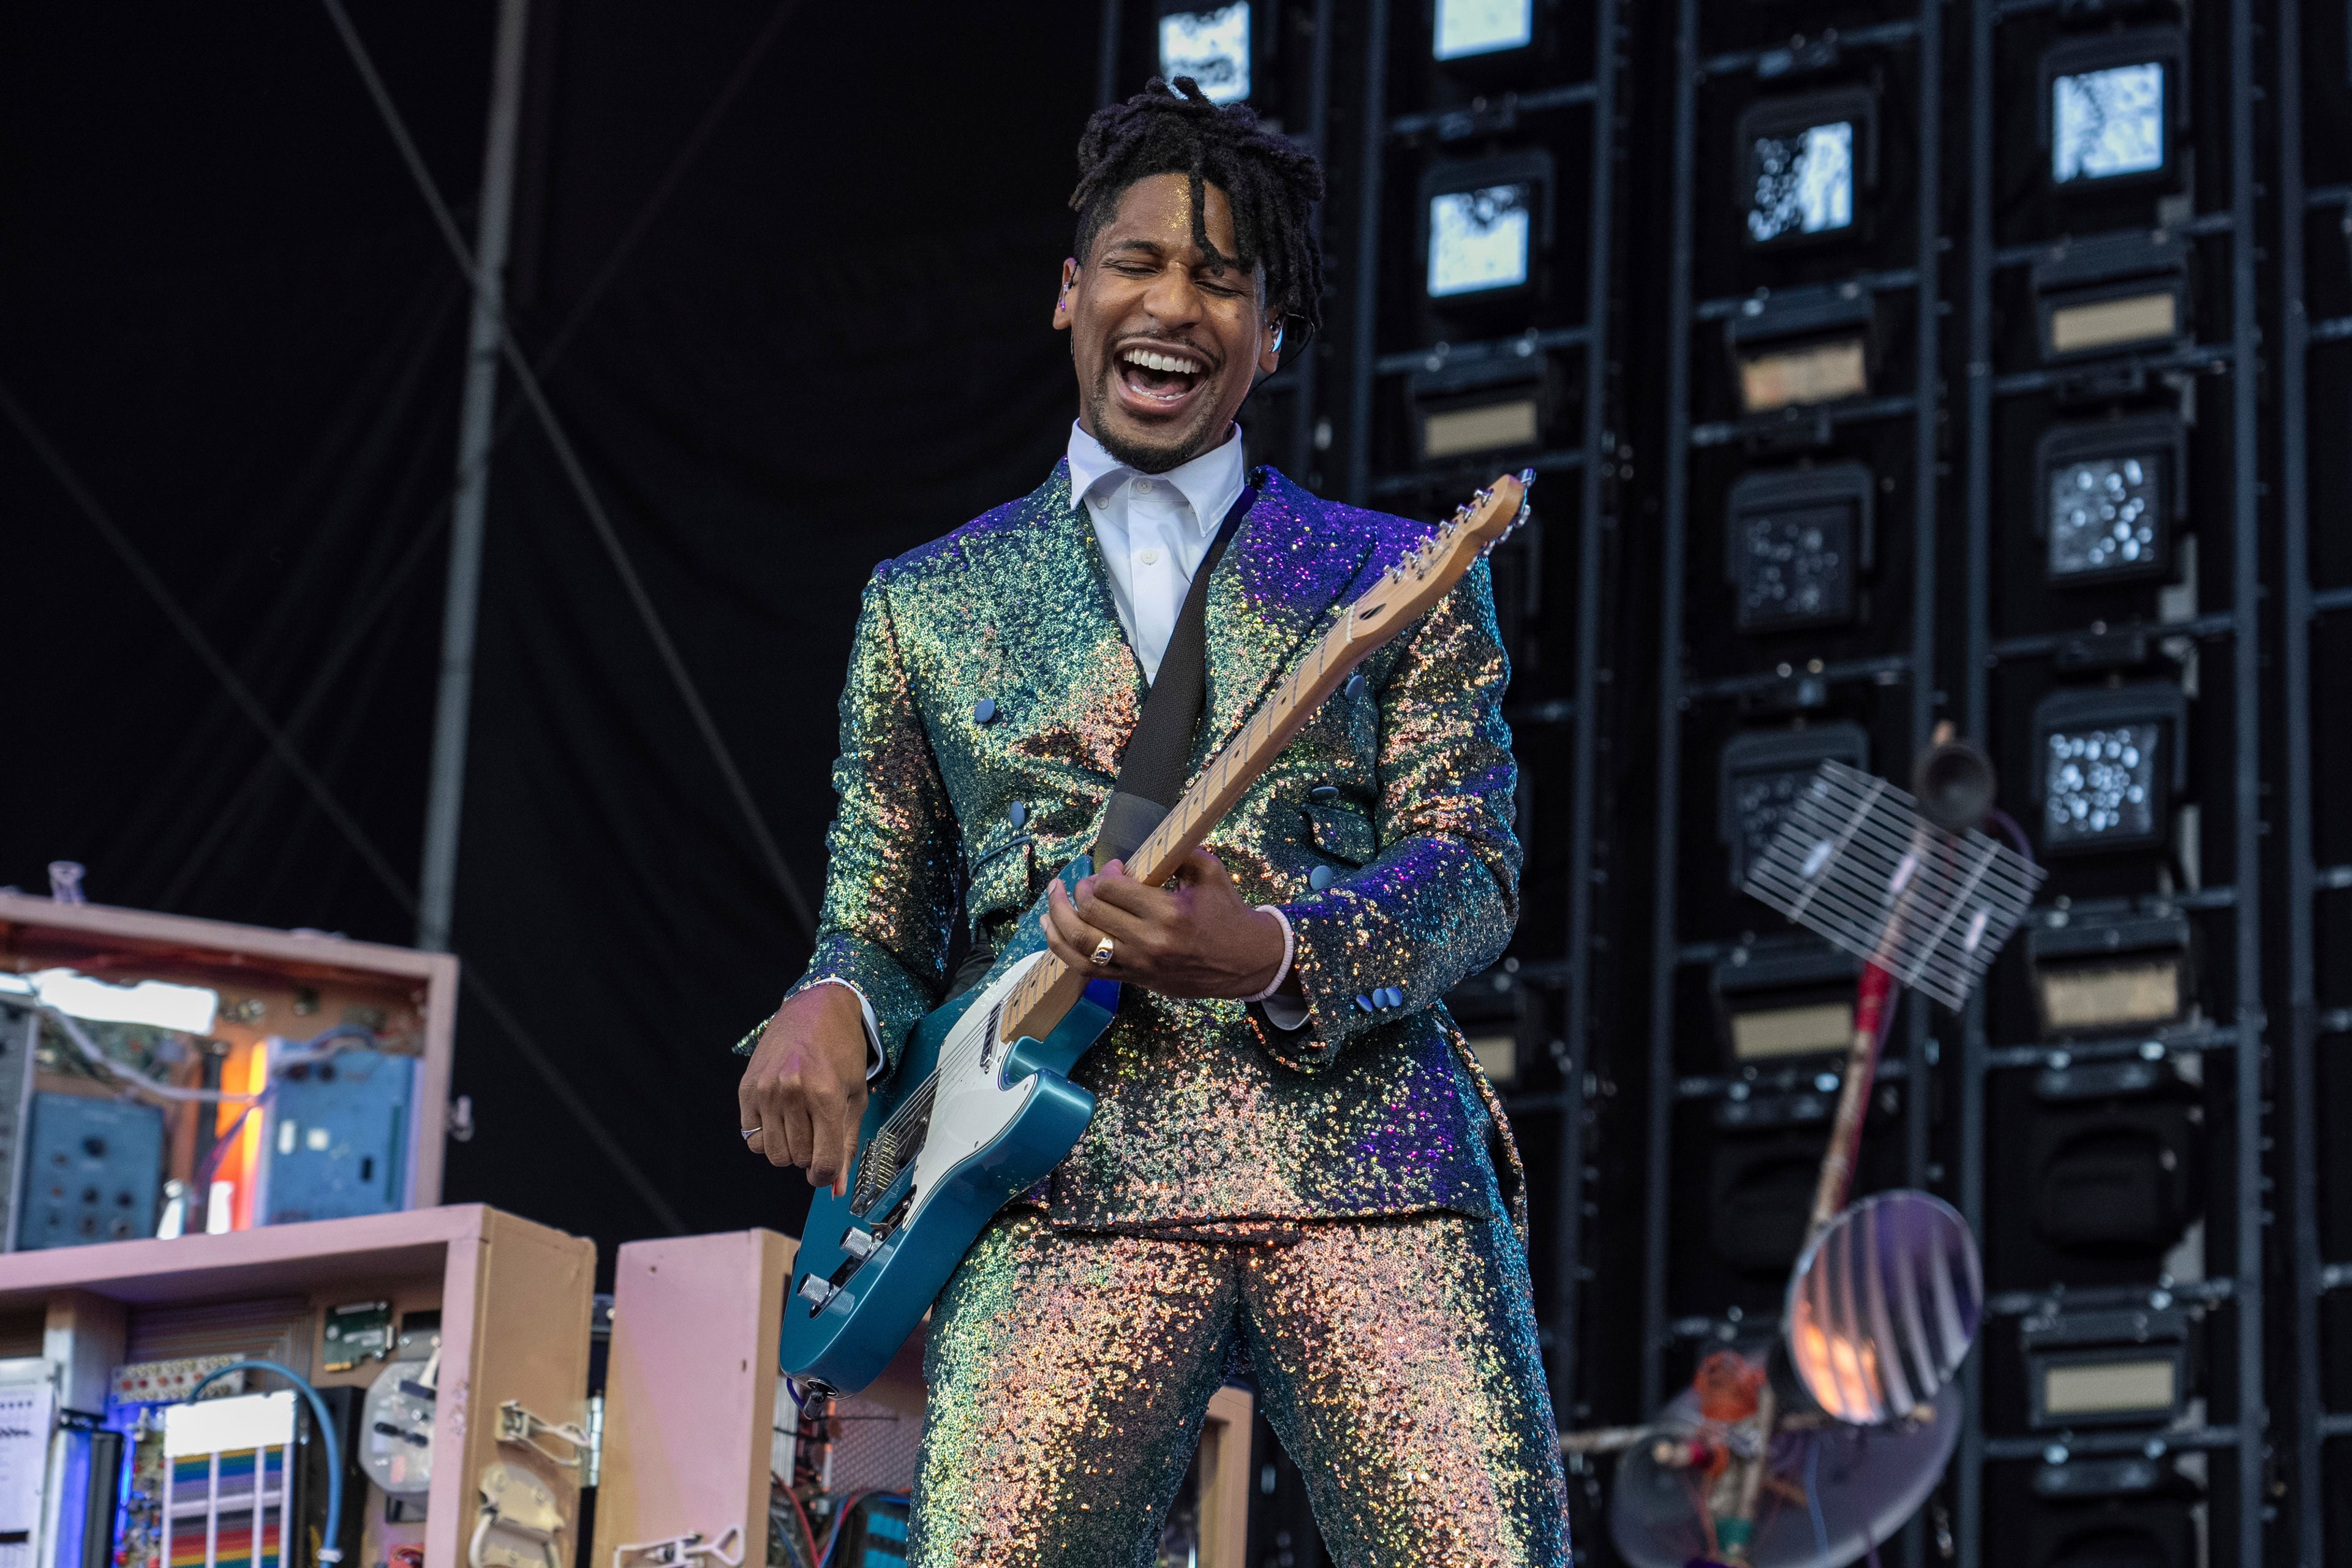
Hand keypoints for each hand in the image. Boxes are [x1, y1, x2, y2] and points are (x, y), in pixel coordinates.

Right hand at [738, 984, 869, 1194]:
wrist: (816, 1009)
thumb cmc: (842, 1052)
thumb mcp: (856, 1096)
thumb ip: (847, 1144)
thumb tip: (838, 1188)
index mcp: (825, 1095)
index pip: (822, 1162)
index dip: (827, 1176)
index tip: (828, 1171)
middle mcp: (791, 1093)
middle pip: (797, 1160)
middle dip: (811, 1155)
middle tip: (819, 1130)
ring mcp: (765, 1090)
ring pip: (773, 1153)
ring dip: (789, 1148)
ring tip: (801, 1123)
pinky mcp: (746, 1088)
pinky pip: (752, 1135)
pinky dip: (767, 1134)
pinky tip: (782, 1113)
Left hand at [1044, 849, 1287, 999]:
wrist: (1246, 962)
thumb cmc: (1229, 914)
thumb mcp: (1211, 873)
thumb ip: (1179, 853)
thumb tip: (1146, 844)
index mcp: (1168, 912)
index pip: (1113, 888)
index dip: (1106, 871)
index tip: (1116, 866)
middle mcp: (1148, 941)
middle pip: (1092, 912)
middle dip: (1080, 890)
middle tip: (1086, 880)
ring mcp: (1138, 965)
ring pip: (1080, 943)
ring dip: (1058, 916)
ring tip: (1053, 896)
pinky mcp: (1135, 980)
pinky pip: (1086, 969)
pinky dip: (1062, 949)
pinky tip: (1051, 929)